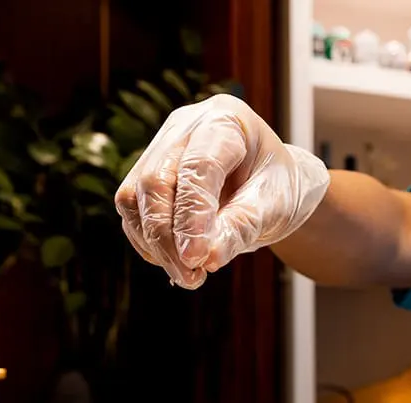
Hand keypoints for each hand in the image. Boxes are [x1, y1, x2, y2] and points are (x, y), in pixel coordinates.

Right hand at [114, 94, 329, 288]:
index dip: (193, 216)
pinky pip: (131, 211)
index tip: (197, 259)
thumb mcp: (274, 206)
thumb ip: (241, 227)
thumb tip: (205, 259)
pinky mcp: (145, 174)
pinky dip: (148, 242)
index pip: (197, 167)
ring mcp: (160, 148)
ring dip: (154, 244)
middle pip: (155, 181)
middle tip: (190, 275)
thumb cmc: (278, 187)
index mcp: (224, 120)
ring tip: (187, 276)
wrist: (270, 185)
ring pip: (133, 197)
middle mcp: (185, 127)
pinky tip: (174, 262)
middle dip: (167, 236)